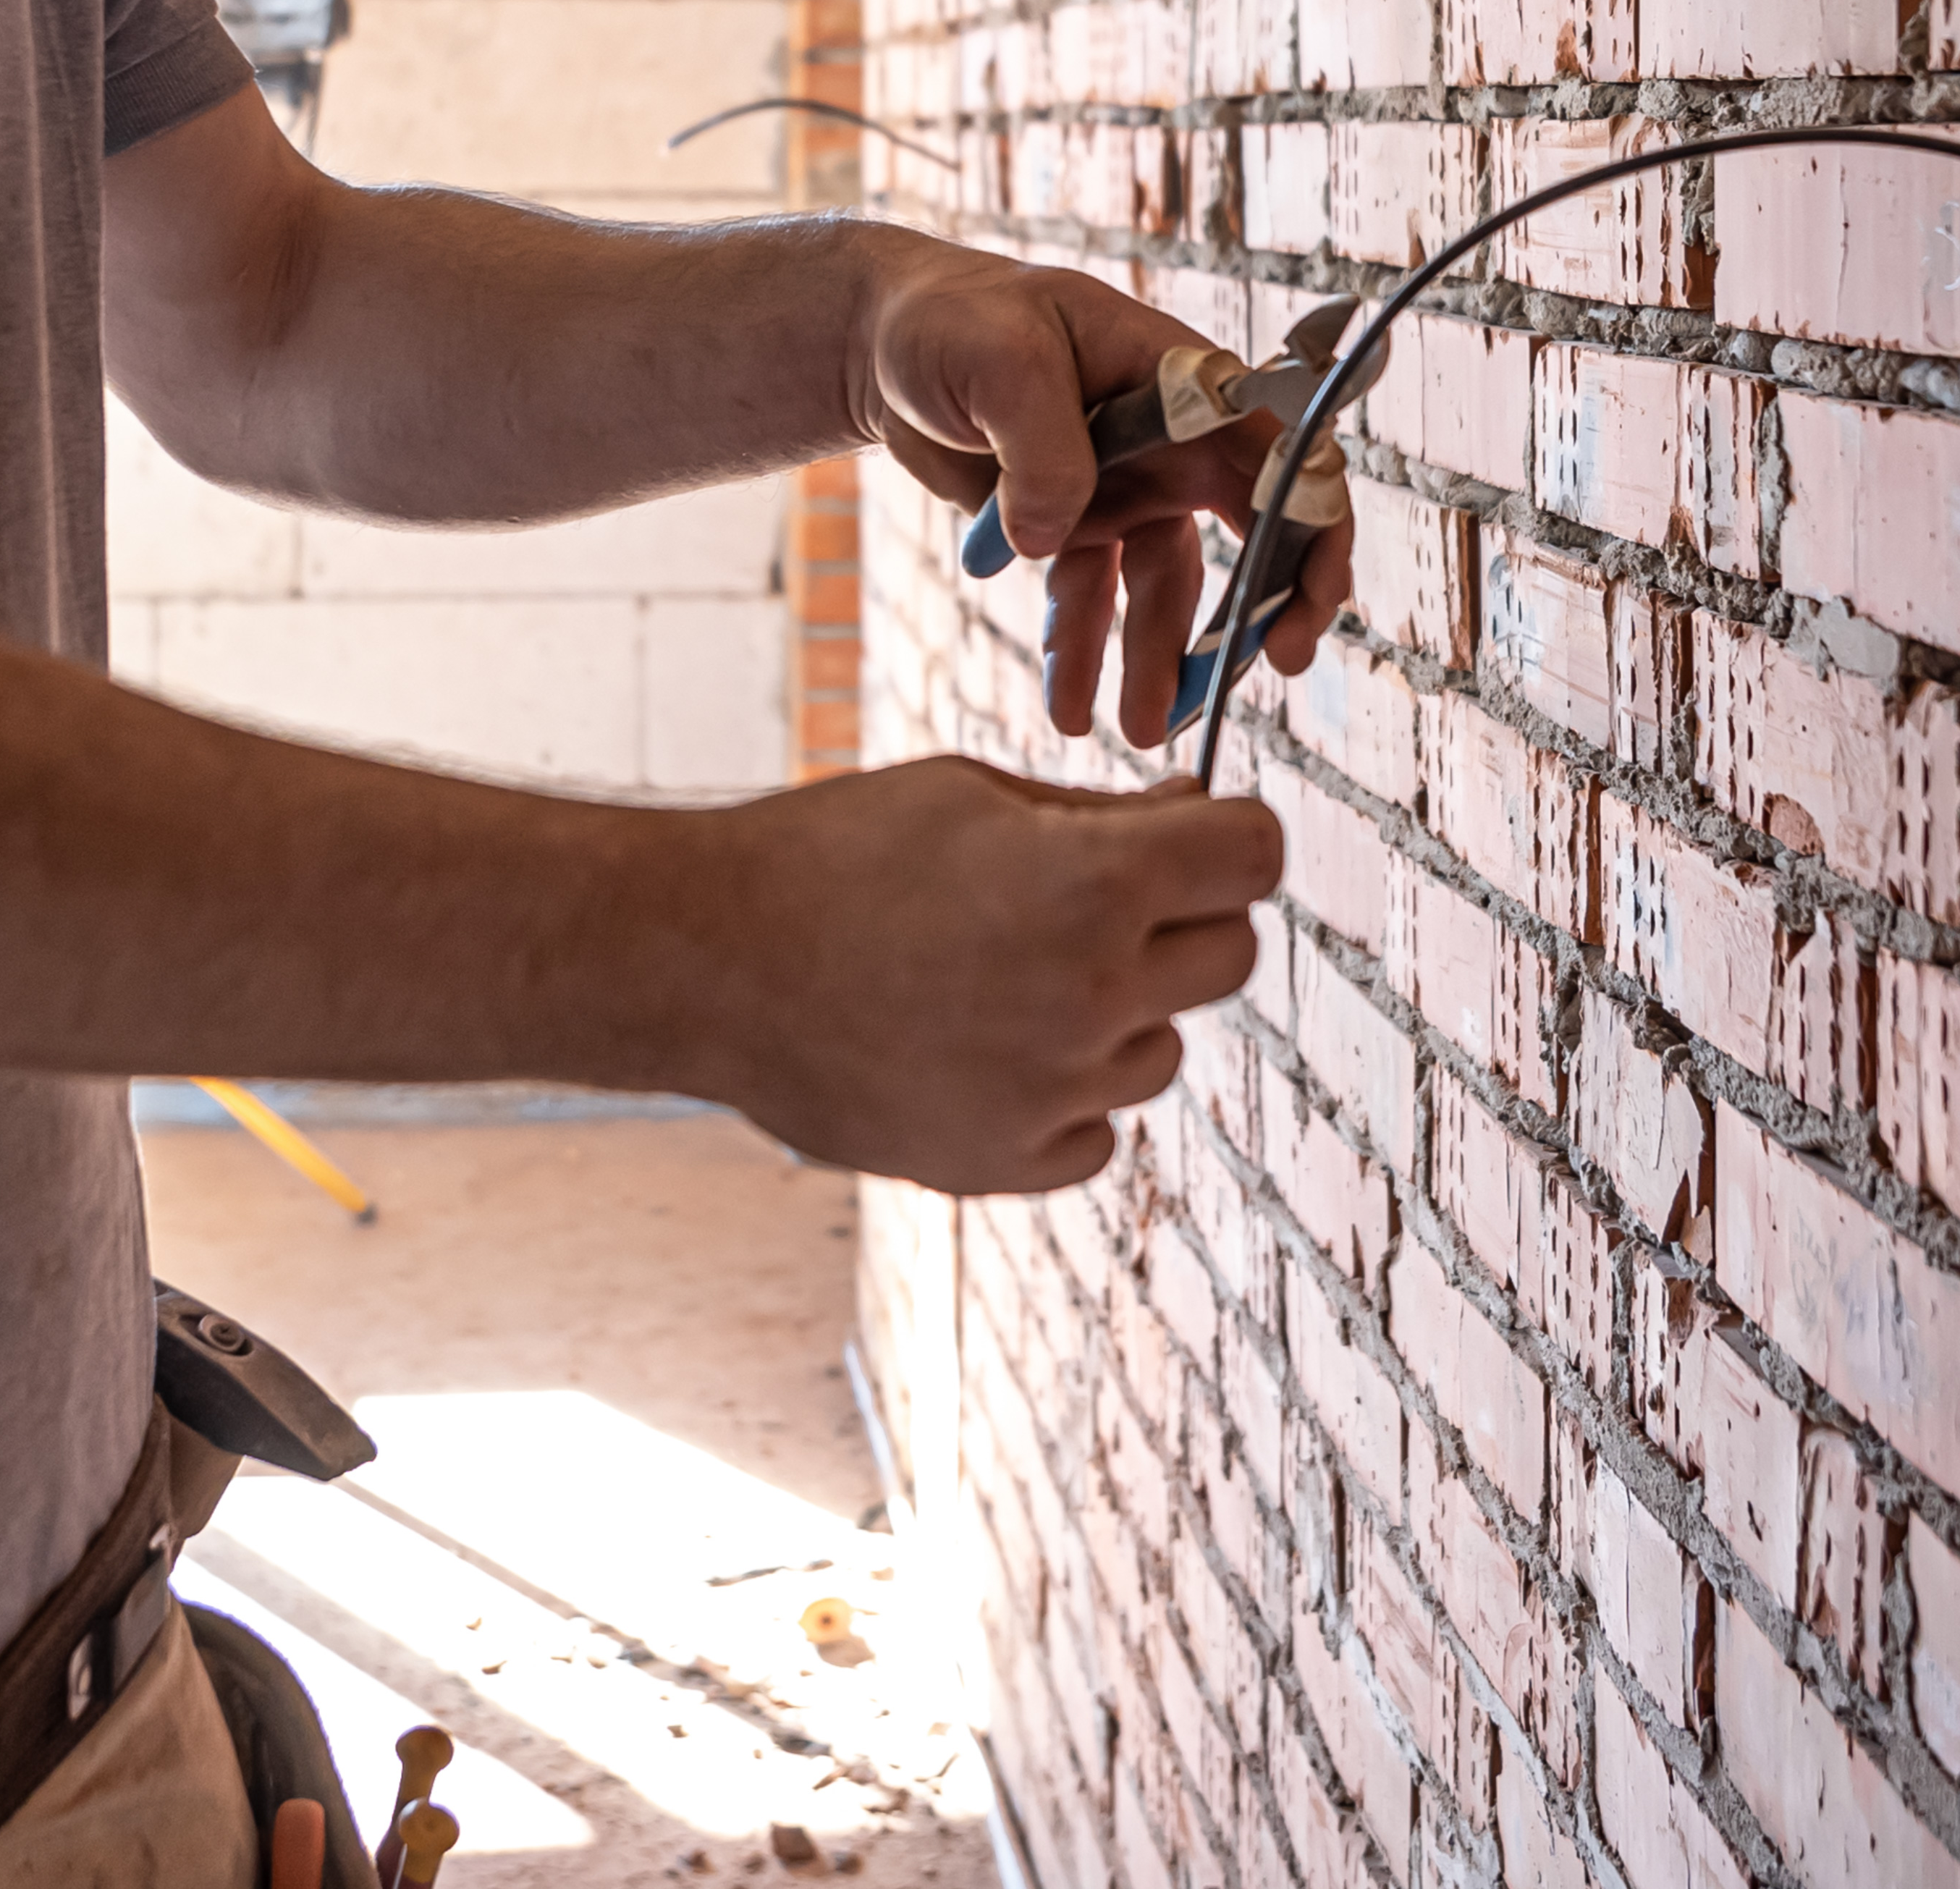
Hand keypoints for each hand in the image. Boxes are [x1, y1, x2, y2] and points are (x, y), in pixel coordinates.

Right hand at [656, 760, 1277, 1192]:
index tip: (1193, 840)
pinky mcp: (1006, 1162)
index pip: (1256, 856)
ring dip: (1117, 1013)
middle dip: (1183, 921)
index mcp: (1095, 884)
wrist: (702, 961)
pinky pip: (1096, 1129)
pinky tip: (981, 1048)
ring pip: (1162, 1048)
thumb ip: (1105, 818)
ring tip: (1004, 977)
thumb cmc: (834, 854)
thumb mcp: (974, 797)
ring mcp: (1053, 1090)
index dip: (1229, 839)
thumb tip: (1202, 820)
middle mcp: (1092, 993)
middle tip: (1096, 905)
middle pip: (1231, 955)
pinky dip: (1061, 1096)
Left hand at [846, 233, 1354, 743]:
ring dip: (1157, 659)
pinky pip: (1091, 602)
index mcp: (1180, 380)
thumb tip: (1052, 537)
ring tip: (1138, 730)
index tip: (1309, 597)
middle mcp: (1172, 441)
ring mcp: (1128, 491)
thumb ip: (1041, 443)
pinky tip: (1069, 707)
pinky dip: (1082, 656)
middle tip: (1267, 668)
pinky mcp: (1076, 530)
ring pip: (1164, 589)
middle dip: (1262, 605)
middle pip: (1250, 530)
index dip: (1313, 519)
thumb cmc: (953, 319)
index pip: (1280, 447)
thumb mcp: (997, 358)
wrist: (885, 346)